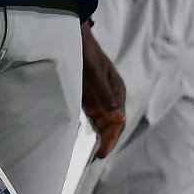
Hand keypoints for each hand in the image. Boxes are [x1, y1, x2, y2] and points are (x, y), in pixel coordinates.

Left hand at [79, 23, 126, 158]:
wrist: (74, 36)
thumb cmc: (86, 53)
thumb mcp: (94, 73)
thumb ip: (105, 95)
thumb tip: (118, 117)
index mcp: (118, 91)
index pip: (118, 120)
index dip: (111, 138)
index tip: (100, 153)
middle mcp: (112, 96)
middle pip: (112, 122)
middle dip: (107, 139)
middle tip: (96, 156)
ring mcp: (101, 95)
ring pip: (103, 120)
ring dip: (100, 134)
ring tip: (91, 151)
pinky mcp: (90, 94)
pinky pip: (94, 114)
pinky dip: (92, 126)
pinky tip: (85, 134)